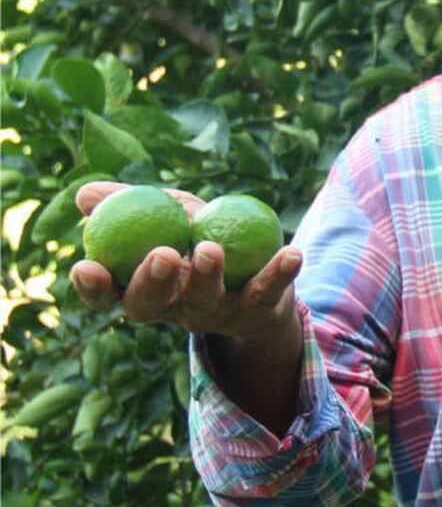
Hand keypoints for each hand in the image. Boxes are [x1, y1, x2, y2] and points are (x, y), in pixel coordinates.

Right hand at [71, 181, 302, 344]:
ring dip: (207, 275)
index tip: (86, 266)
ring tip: (211, 249)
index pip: (110, 294)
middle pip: (151, 305)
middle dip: (151, 282)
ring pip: (207, 300)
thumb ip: (130, 204)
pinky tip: (291, 253)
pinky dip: (279, 270)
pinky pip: (268, 290)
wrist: (261, 282)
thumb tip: (85, 194)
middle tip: (161, 253)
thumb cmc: (202, 240)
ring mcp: (217, 312)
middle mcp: (175, 307)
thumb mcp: (170, 216)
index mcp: (146, 288)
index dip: (94, 287)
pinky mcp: (259, 309)